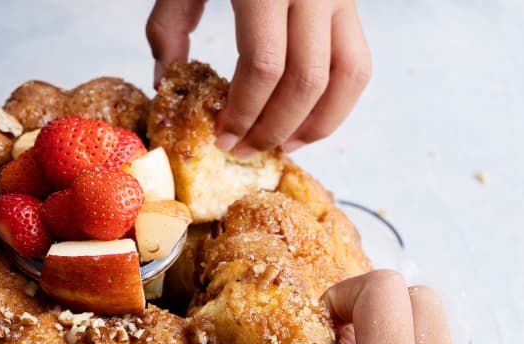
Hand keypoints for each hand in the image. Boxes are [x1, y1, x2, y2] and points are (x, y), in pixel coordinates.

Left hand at [146, 0, 371, 156]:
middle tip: (244, 150)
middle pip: (306, 81)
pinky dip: (336, 103)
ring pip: (347, 77)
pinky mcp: (352, 2)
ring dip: (315, 125)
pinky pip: (358, 63)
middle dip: (274, 127)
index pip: (265, 65)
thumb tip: (165, 83)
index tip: (222, 137)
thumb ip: (170, 25)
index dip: (244, 112)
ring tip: (282, 145)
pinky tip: (306, 122)